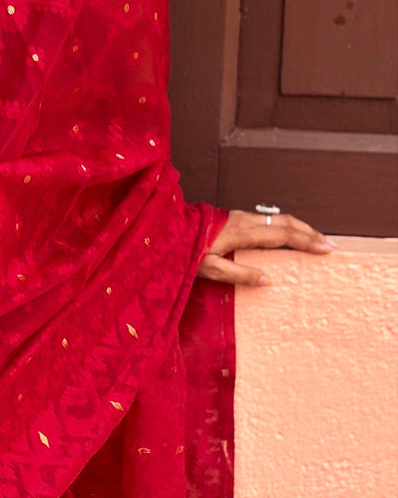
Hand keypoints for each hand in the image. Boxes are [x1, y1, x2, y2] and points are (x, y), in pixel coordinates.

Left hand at [197, 209, 335, 286]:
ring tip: (315, 239)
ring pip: (277, 218)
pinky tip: (288, 235)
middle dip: (310, 232)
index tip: (326, 248)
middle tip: (329, 244)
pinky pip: (267, 220)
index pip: (283, 234)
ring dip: (299, 227)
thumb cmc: (185, 250)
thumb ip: (238, 274)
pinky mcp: (235, 217)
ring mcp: (240, 216)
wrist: (167, 228)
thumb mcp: (209, 268)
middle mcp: (245, 220)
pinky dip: (285, 226)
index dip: (306, 241)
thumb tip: (268, 280)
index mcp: (242, 232)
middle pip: (285, 222)